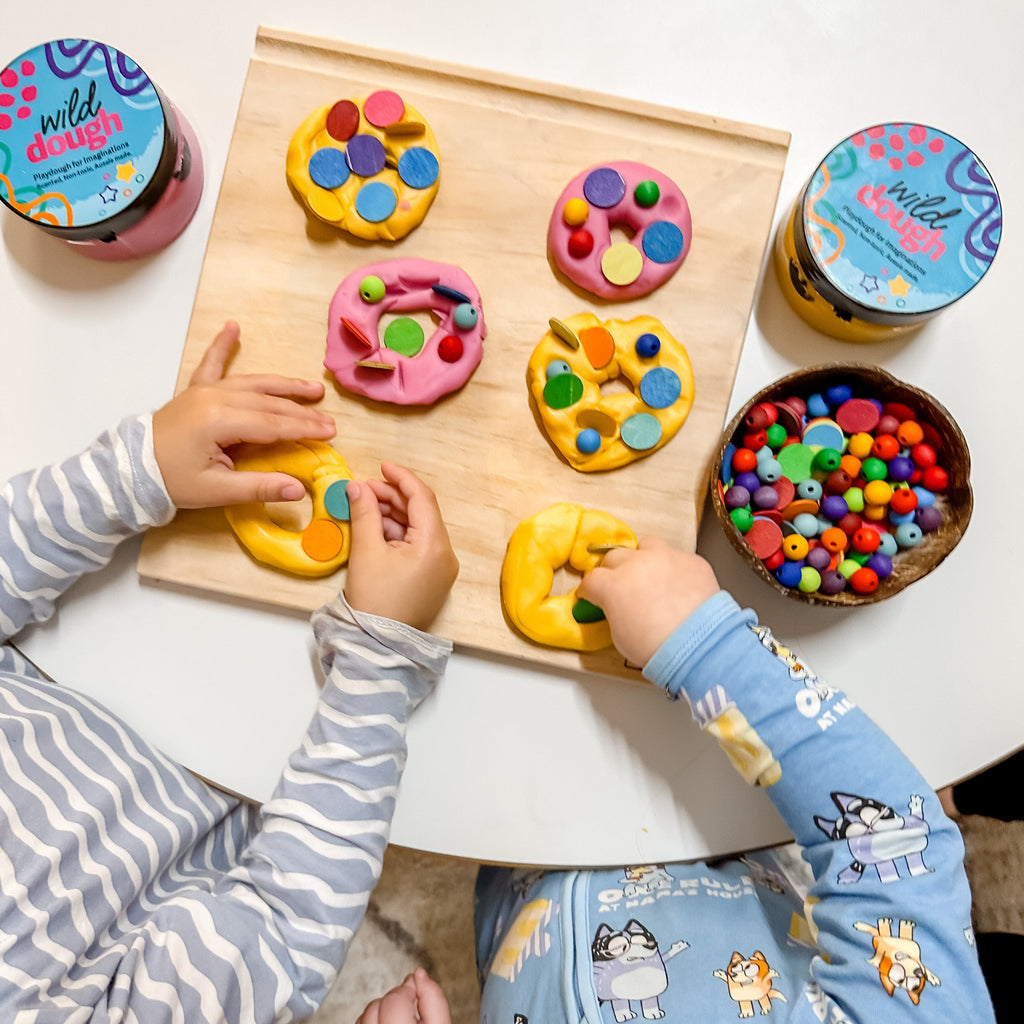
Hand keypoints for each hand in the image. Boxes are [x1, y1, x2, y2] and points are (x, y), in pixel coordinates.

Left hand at [152, 321, 335, 507]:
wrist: (130, 470)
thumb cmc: (172, 481)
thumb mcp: (216, 491)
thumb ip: (259, 488)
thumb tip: (298, 490)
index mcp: (220, 422)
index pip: (273, 423)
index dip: (304, 428)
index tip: (330, 432)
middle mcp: (215, 398)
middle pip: (269, 402)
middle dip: (302, 411)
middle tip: (329, 420)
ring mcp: (204, 391)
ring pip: (253, 383)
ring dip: (283, 384)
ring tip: (313, 388)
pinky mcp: (195, 391)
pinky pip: (211, 364)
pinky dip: (222, 345)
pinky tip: (232, 327)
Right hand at [344, 463, 458, 630]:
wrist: (379, 645)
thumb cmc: (374, 599)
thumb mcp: (366, 551)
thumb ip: (364, 513)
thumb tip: (357, 486)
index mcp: (435, 545)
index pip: (423, 498)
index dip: (401, 478)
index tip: (381, 466)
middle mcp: (446, 555)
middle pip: (421, 513)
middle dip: (392, 497)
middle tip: (362, 489)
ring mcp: (441, 569)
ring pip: (418, 529)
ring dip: (392, 515)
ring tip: (363, 506)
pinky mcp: (432, 579)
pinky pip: (417, 546)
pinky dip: (397, 534)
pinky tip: (374, 527)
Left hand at [355, 968, 450, 1023]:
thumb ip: (434, 1000)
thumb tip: (420, 973)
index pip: (396, 998)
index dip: (409, 988)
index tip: (415, 988)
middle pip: (380, 1003)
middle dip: (397, 1000)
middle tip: (411, 1010)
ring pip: (367, 1013)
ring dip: (382, 1010)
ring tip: (400, 1020)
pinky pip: (359, 1023)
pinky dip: (371, 1020)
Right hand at [576, 537, 719, 665]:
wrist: (700, 644)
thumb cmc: (656, 647)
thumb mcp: (620, 636)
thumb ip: (614, 612)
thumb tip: (618, 607)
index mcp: (613, 584)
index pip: (591, 579)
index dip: (591, 590)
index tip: (593, 596)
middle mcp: (637, 563)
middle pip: (614, 556)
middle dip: (614, 571)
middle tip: (622, 587)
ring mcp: (666, 557)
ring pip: (646, 545)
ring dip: (643, 558)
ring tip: (650, 575)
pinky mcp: (692, 561)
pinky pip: (677, 557)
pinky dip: (674, 569)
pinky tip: (679, 586)